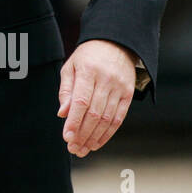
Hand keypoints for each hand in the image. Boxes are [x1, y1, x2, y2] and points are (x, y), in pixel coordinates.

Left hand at [57, 39, 136, 156]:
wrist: (116, 43)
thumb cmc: (88, 56)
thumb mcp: (71, 67)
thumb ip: (66, 90)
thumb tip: (63, 114)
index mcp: (89, 71)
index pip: (81, 101)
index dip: (74, 121)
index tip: (67, 137)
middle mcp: (106, 80)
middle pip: (94, 113)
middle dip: (83, 134)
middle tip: (73, 148)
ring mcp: (120, 88)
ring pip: (107, 119)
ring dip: (94, 137)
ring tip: (83, 149)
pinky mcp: (128, 95)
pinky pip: (118, 118)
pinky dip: (108, 133)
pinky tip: (97, 142)